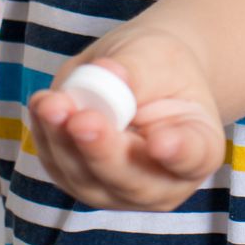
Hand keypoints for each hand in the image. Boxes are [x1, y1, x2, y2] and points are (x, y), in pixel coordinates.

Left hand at [27, 29, 225, 212]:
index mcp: (199, 145)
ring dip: (63, 143)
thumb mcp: (157, 54)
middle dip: (102, 152)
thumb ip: (136, 71)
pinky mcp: (83, 182)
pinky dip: (48, 136)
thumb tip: (107, 77)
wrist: (141, 74)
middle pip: (133, 181)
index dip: (176, 152)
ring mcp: (121, 190)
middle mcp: (164, 181)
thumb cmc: (159, 65)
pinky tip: (44, 104)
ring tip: (51, 103)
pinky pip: (60, 167)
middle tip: (81, 120)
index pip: (192, 156)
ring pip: (87, 179)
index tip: (160, 142)